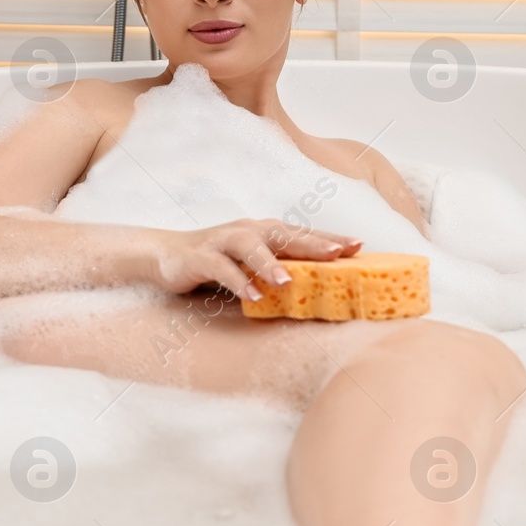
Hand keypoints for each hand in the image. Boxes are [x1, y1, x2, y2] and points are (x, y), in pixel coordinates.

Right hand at [148, 219, 361, 300]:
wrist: (165, 255)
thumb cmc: (218, 262)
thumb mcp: (253, 264)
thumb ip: (280, 270)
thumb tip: (321, 288)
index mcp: (265, 231)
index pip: (303, 233)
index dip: (330, 238)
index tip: (360, 246)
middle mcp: (248, 230)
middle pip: (284, 234)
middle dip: (312, 243)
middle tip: (340, 254)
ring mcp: (223, 241)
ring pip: (250, 246)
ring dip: (270, 262)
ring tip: (288, 281)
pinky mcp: (200, 257)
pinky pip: (220, 268)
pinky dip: (236, 281)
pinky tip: (251, 295)